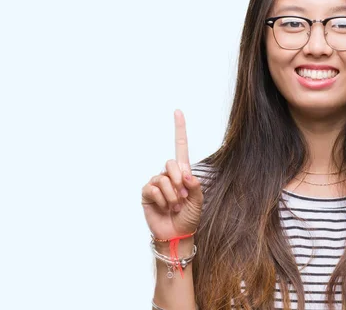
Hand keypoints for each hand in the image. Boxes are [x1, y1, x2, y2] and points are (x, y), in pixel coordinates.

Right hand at [141, 109, 202, 241]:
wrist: (177, 235)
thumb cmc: (189, 218)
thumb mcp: (198, 201)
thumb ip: (195, 185)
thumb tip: (184, 172)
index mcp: (183, 173)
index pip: (181, 147)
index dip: (179, 129)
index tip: (178, 111)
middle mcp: (168, 175)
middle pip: (171, 163)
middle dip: (179, 181)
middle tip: (182, 198)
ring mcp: (156, 183)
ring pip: (163, 179)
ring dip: (172, 196)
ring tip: (174, 207)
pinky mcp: (147, 193)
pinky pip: (153, 188)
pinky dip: (161, 199)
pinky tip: (163, 207)